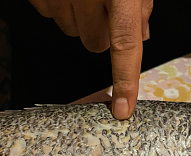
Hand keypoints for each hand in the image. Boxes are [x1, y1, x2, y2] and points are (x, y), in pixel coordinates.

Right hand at [29, 0, 152, 118]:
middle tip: (104, 8)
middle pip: (95, 43)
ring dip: (80, 18)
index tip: (122, 110)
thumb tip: (140, 35)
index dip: (125, 81)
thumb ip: (139, 7)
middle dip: (101, 31)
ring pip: (72, 30)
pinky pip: (50, 14)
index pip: (126, 45)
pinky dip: (59, 5)